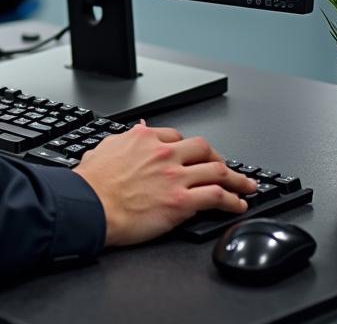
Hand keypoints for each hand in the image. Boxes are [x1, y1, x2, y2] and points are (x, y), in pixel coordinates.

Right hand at [73, 121, 256, 245]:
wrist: (89, 206)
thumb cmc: (92, 183)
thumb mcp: (105, 148)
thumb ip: (124, 138)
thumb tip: (133, 131)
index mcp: (143, 138)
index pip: (176, 136)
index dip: (188, 147)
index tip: (194, 155)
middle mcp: (163, 153)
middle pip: (203, 148)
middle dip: (218, 158)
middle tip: (226, 167)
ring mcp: (174, 177)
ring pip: (218, 170)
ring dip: (237, 179)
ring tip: (247, 185)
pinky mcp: (182, 202)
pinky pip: (217, 197)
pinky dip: (233, 201)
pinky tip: (239, 205)